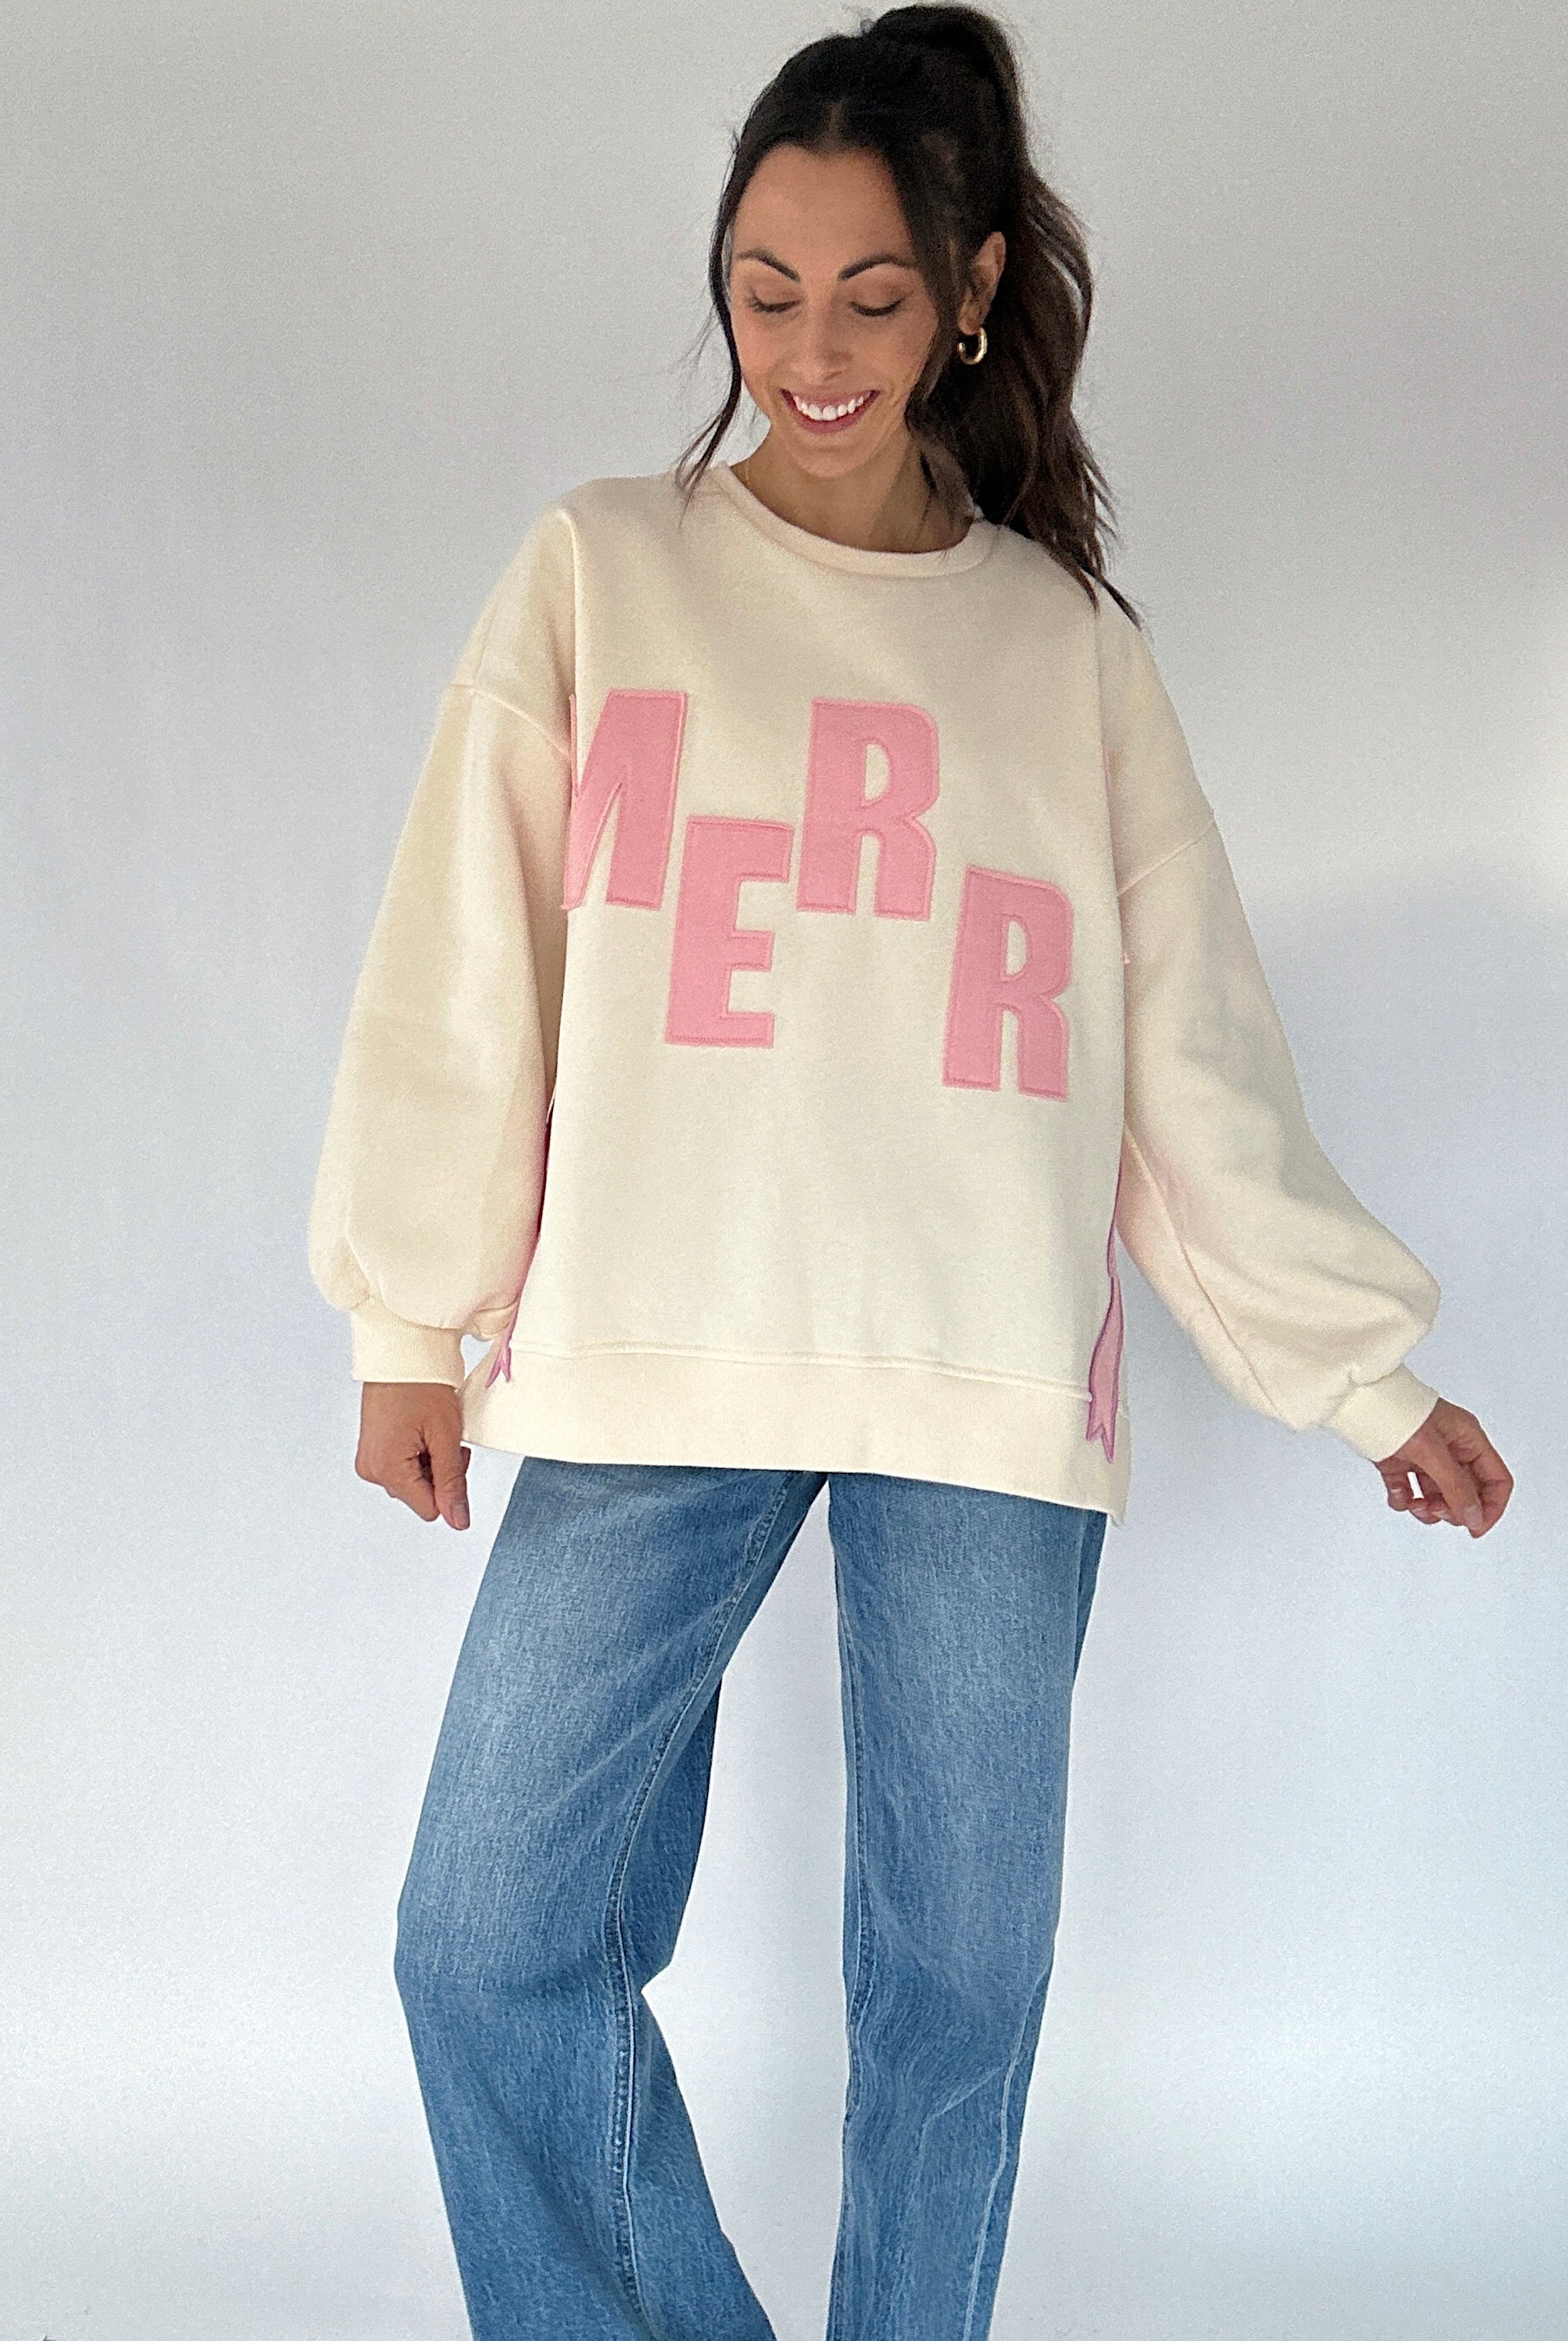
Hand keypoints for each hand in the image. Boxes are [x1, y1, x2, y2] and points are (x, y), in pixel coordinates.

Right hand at [356, 1381, 470, 1528]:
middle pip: (420, 1495)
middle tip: (443, 1437)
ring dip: (429, 1461)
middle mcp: (372, 1469)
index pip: (429, 1508)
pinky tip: (418, 1429)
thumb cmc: (421, 1385)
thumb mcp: (445, 1436)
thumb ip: (452, 1483)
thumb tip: (458, 1520)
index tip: (453, 1455)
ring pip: (412, 1481)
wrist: (400, 1353)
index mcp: (387, 1469)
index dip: (449, 1486)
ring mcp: (369, 1459)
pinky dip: (416, 1453)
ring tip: (430, 1429)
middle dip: (439, 1471)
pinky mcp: (371, 1449)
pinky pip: (401, 1466)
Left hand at [1374, 1396, 1510, 1536]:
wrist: (1357, 1399)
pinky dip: (1403, 1499)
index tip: (1474, 1529)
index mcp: (1468, 1439)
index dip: (1491, 1507)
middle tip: (1435, 1509)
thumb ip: (1455, 1487)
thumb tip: (1474, 1517)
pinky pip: (1409, 1490)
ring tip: (1414, 1504)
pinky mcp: (1400, 1461)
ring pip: (1438, 1496)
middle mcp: (1451, 1448)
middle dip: (1453, 1509)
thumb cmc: (1398, 1412)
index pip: (1497, 1480)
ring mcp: (1425, 1456)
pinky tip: (1396, 1495)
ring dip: (1427, 1508)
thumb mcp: (1432, 1451)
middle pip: (1468, 1493)